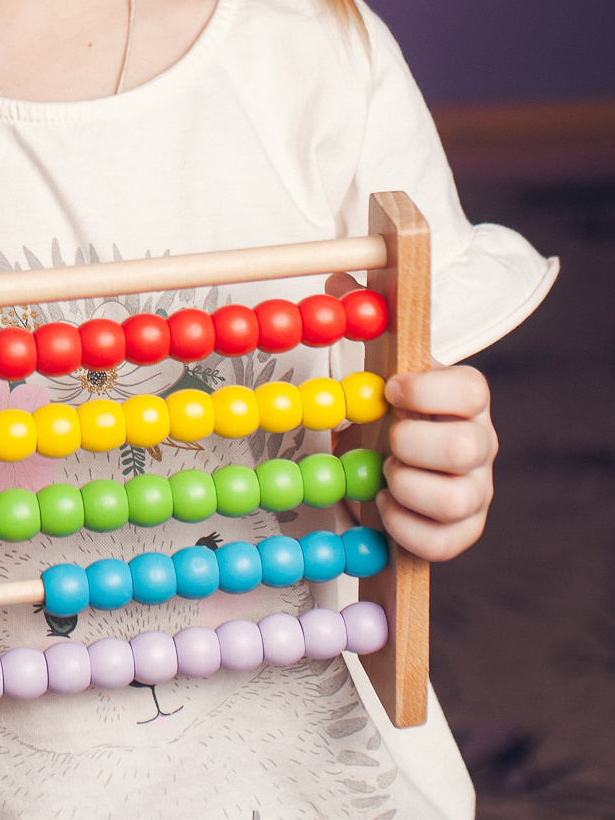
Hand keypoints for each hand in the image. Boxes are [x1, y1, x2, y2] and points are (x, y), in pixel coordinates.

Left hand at [327, 275, 497, 563]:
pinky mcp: (462, 532)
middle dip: (412, 443)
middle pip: (467, 447)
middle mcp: (482, 445)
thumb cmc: (391, 409)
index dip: (430, 390)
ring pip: (455, 498)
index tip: (389, 388)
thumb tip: (338, 278)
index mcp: (466, 399)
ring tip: (384, 474)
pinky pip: (442, 541)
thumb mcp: (378, 365)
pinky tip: (383, 507)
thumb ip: (365, 318)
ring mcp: (477, 492)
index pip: (473, 390)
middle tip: (385, 440)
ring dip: (406, 486)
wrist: (397, 462)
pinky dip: (404, 526)